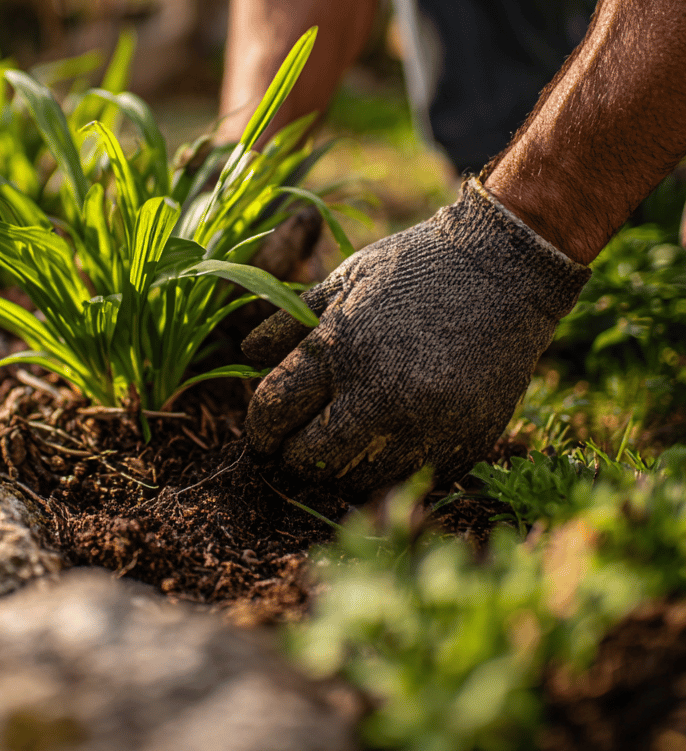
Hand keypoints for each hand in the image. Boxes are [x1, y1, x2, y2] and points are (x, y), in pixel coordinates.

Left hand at [242, 180, 590, 498]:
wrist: (504, 271)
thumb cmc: (414, 269)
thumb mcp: (342, 281)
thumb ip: (287, 323)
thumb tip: (246, 355)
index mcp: (341, 349)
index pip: (272, 410)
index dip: (258, 425)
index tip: (263, 427)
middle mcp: (380, 395)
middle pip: (307, 458)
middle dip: (291, 452)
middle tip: (295, 441)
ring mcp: (425, 426)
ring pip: (354, 481)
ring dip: (338, 467)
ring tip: (342, 441)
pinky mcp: (462, 444)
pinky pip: (407, 480)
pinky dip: (388, 468)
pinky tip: (388, 440)